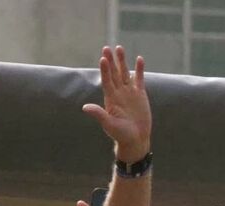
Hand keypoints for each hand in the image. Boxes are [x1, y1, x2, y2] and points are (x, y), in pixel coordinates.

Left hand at [82, 46, 151, 161]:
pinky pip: (139, 79)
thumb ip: (98, 114)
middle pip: (114, 73)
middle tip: (107, 47)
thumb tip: (85, 108)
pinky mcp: (140, 94)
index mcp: (110, 98)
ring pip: (125, 73)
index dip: (105, 70)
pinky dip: (139, 69)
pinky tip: (139, 59)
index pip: (107, 80)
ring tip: (119, 48)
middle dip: (111, 61)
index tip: (103, 59)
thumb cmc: (120, 134)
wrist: (135, 139)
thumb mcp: (108, 125)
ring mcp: (129, 92)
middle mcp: (118, 93)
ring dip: (122, 61)